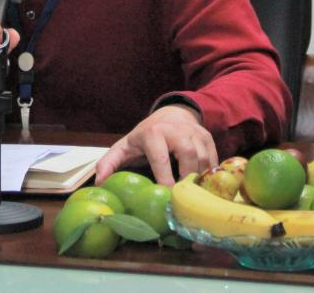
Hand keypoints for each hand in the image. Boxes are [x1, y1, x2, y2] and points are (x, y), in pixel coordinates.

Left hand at [94, 104, 217, 186]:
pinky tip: (203, 188)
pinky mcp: (208, 138)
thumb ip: (110, 162)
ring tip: (193, 197)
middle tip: (183, 200)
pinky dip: (209, 176)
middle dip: (186, 179)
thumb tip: (99, 183)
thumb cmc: (145, 136)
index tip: (166, 197)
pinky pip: (214, 160)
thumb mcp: (125, 146)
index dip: (164, 178)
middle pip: (188, 156)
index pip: (160, 158)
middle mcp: (177, 131)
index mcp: (153, 133)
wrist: (172, 114)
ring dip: (199, 180)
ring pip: (204, 159)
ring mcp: (195, 133)